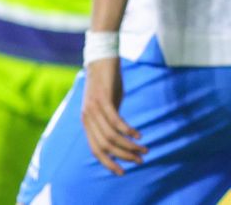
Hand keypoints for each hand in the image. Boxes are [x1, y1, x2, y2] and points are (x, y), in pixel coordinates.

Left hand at [80, 57, 145, 174]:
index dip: (109, 162)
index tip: (123, 171)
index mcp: (87, 122)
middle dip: (123, 156)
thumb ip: (110, 119)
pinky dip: (128, 130)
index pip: (96, 150)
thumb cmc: (107, 81)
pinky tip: (138, 135)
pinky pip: (115, 120)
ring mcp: (94, 109)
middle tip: (140, 160)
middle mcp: (87, 118)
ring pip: (111, 136)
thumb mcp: (108, 103)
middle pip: (105, 146)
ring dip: (129, 145)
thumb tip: (121, 133)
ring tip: (144, 149)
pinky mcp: (103, 99)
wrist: (102, 58)